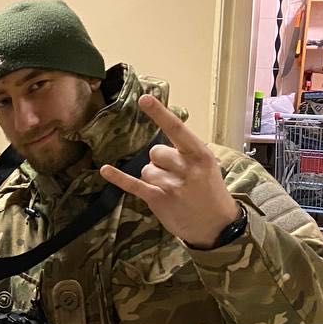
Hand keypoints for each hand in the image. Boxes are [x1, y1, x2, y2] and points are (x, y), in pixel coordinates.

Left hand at [99, 94, 241, 248]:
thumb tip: (160, 142)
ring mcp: (172, 184)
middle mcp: (186, 167)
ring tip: (171, 190)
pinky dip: (118, 177)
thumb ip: (186, 150)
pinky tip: (106, 170)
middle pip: (155, 151)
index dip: (159, 113)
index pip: (176, 128)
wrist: (216, 225)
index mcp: (199, 154)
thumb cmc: (209, 190)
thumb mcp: (207, 165)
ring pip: (146, 169)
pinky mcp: (158, 199)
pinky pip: (133, 184)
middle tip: (176, 176)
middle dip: (160, 161)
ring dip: (154, 177)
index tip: (144, 99)